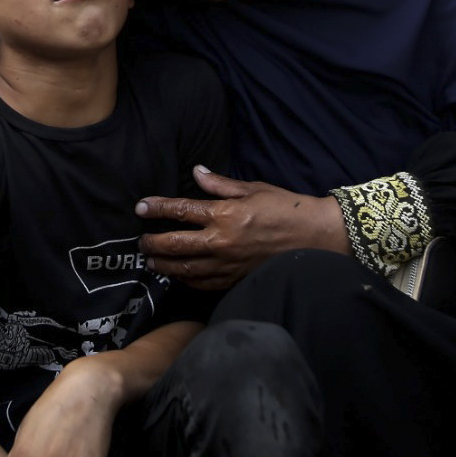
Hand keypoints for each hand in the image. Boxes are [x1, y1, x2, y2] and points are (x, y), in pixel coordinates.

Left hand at [135, 166, 346, 289]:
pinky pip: (203, 283)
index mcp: (224, 214)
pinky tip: (179, 275)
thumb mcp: (253, 188)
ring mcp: (227, 263)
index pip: (180, 210)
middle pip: (174, 244)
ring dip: (164, 265)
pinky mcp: (236, 278)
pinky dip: (186, 279)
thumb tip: (196, 173)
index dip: (157, 208)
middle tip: (141, 242)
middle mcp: (221, 241)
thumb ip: (220, 184)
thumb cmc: (286, 207)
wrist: (314, 236)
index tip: (141, 207)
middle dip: (152, 242)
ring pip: (184, 268)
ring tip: (152, 262)